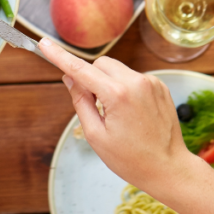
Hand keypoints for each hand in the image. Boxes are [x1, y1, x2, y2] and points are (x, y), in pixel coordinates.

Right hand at [39, 38, 213, 213]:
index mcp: (118, 95)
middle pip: (100, 64)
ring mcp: (151, 83)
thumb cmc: (132, 159)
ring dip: (108, 83)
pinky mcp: (160, 87)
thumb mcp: (96, 136)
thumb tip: (70, 79)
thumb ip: (81, 102)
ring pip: (117, 69)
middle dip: (91, 78)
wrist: (169, 168)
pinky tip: (131, 113)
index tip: (45, 44)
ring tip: (116, 114)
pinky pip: (133, 78)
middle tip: (94, 106)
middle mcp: (137, 82)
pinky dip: (125, 88)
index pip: (81, 69)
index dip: (59, 57)